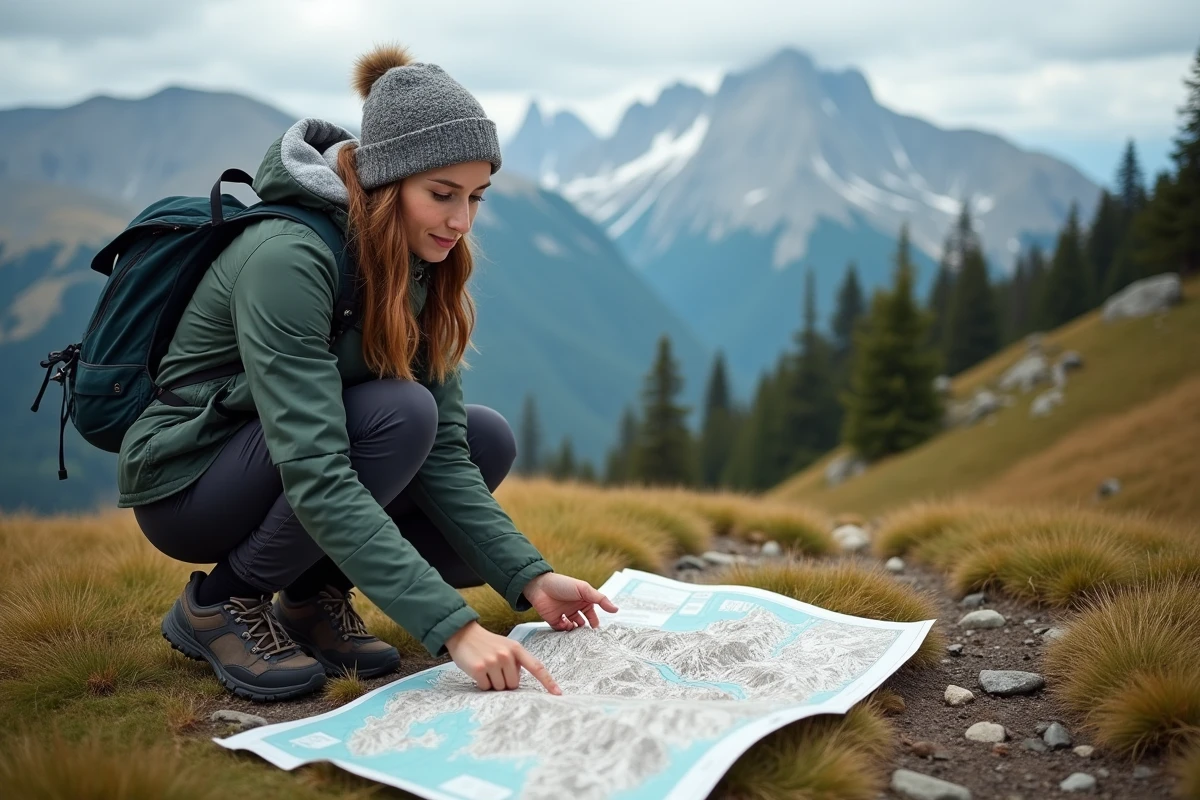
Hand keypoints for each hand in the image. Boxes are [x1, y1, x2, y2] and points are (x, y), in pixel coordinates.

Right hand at [445, 621, 560, 694]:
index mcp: (517, 648)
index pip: (536, 667)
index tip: (558, 694)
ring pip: (500, 688)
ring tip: (486, 668)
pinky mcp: (480, 668)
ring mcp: (493, 661)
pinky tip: (478, 671)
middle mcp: (507, 654)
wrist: (463, 633)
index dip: (548, 682)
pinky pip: (486, 687)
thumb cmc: (487, 644)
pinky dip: (482, 684)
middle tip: (495, 669)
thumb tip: (519, 683)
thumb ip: (516, 661)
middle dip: (505, 681)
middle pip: (514, 684)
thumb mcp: (506, 646)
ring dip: (493, 683)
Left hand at [523, 572, 618, 630]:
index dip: (595, 623)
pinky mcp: (553, 619)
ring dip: (576, 632)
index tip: (598, 632)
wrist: (539, 586)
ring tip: (578, 634)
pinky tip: (567, 626)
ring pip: (573, 628)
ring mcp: (564, 614)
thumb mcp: (584, 590)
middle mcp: (574, 608)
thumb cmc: (563, 584)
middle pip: (583, 624)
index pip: (592, 615)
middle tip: (589, 638)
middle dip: (586, 631)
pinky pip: (561, 629)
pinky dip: (565, 630)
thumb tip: (616, 609)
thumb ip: (600, 600)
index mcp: (583, 601)